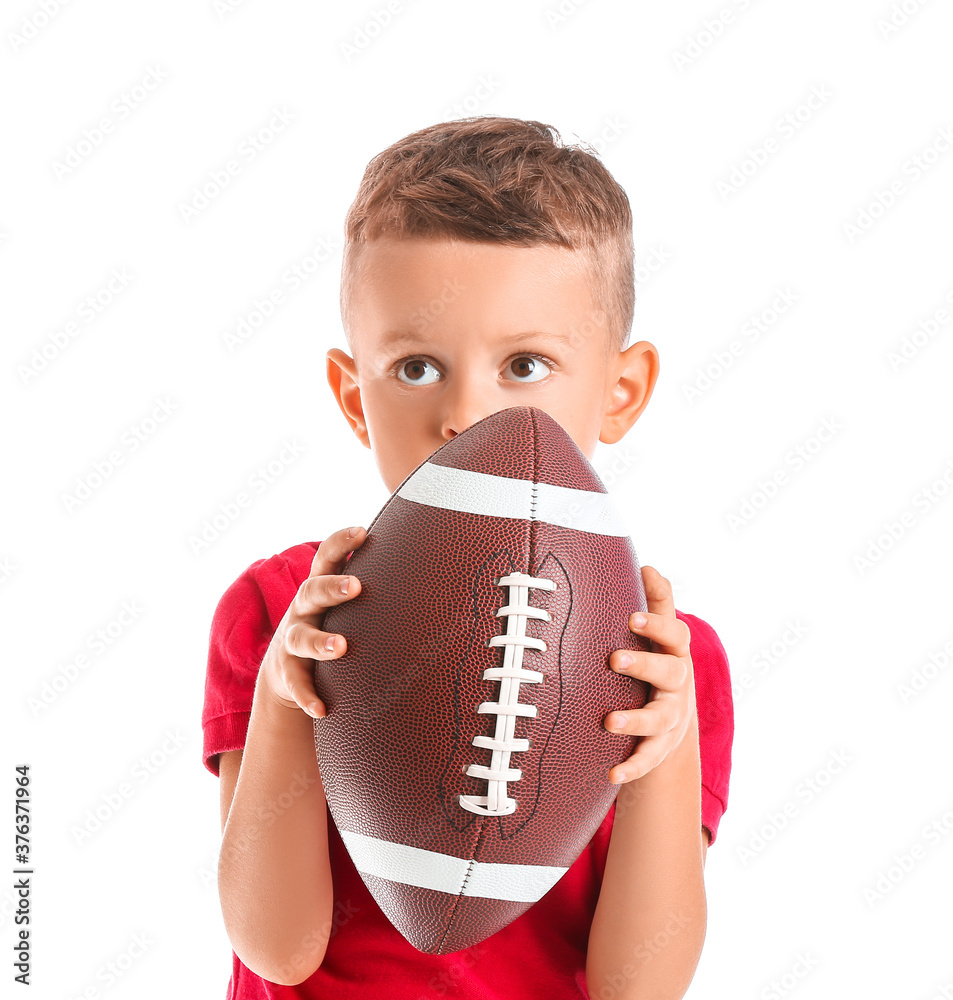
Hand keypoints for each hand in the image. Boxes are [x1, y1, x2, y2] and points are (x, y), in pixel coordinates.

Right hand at [257, 526, 365, 718]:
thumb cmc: (333, 625)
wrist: (288, 668)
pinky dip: (307, 696)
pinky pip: (296, 684)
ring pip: (301, 638)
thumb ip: (374, 584)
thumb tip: (430, 564)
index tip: (362, 531)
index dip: (341, 542)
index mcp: (320, 587)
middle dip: (332, 588)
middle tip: (356, 586)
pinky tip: (321, 709)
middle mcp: (303, 609)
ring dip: (320, 642)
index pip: (326, 557)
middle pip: (311, 591)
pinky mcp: (288, 672)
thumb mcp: (344, 604)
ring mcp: (293, 640)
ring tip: (342, 647)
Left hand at [603, 566, 695, 783]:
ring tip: (609, 721)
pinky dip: (631, 768)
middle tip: (614, 659)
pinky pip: (648, 759)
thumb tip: (648, 564)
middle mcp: (678, 684)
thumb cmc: (658, 662)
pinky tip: (611, 774)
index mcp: (675, 652)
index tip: (630, 617)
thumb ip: (657, 602)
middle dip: (644, 665)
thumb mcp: (661, 635)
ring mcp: (672, 718)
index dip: (656, 625)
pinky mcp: (661, 747)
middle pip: (670, 673)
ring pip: (658, 720)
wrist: (672, 719)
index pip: (674, 635)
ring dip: (635, 720)